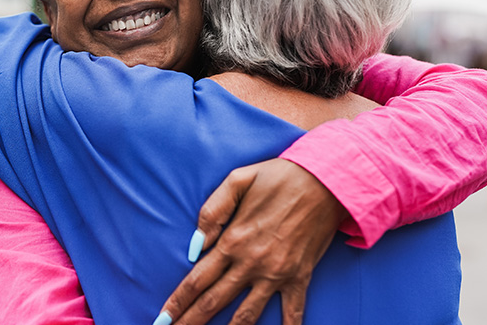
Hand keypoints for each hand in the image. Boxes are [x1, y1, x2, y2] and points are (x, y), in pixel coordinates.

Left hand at [156, 158, 347, 324]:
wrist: (325, 180)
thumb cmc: (279, 176)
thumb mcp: (238, 180)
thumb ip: (213, 211)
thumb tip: (195, 246)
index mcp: (233, 240)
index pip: (196, 279)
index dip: (177, 302)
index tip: (162, 319)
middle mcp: (251, 263)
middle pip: (213, 302)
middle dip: (190, 322)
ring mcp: (276, 274)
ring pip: (246, 316)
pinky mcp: (300, 277)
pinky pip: (293, 312)